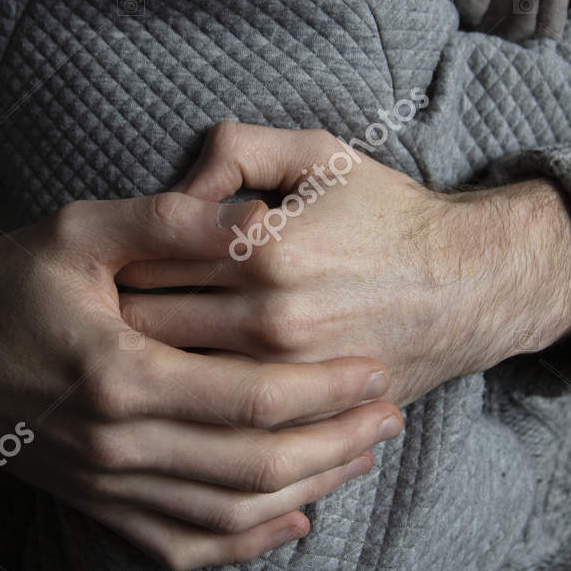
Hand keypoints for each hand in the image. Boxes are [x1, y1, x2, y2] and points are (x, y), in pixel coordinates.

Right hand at [0, 194, 402, 570]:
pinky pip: (182, 547)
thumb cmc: (7, 282)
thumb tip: (259, 217)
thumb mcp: (81, 230)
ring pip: (230, 513)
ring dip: (307, 489)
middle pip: (256, 465)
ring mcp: (105, 488)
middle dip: (336, 443)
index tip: (376, 369)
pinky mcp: (96, 509)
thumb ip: (173, 221)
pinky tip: (291, 519)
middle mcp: (117, 446)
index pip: (252, 399)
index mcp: (120, 376)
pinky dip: (243, 544)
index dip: (326, 390)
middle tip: (390, 416)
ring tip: (358, 457)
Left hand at [117, 123, 570, 407]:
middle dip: (114, 321)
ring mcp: (289, 375)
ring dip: (142, 371)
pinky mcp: (306, 414)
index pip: (148, 258)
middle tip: (99, 312)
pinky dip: (190, 409)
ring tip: (124, 354)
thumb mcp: (319, 152)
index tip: (104, 264)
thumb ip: (236, 148)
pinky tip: (176, 392)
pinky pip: (222, 422)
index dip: (115, 262)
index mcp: (262, 248)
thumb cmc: (387, 214)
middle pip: (148, 327)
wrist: (470, 287)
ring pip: (177, 382)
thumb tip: (176, 188)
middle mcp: (270, 318)